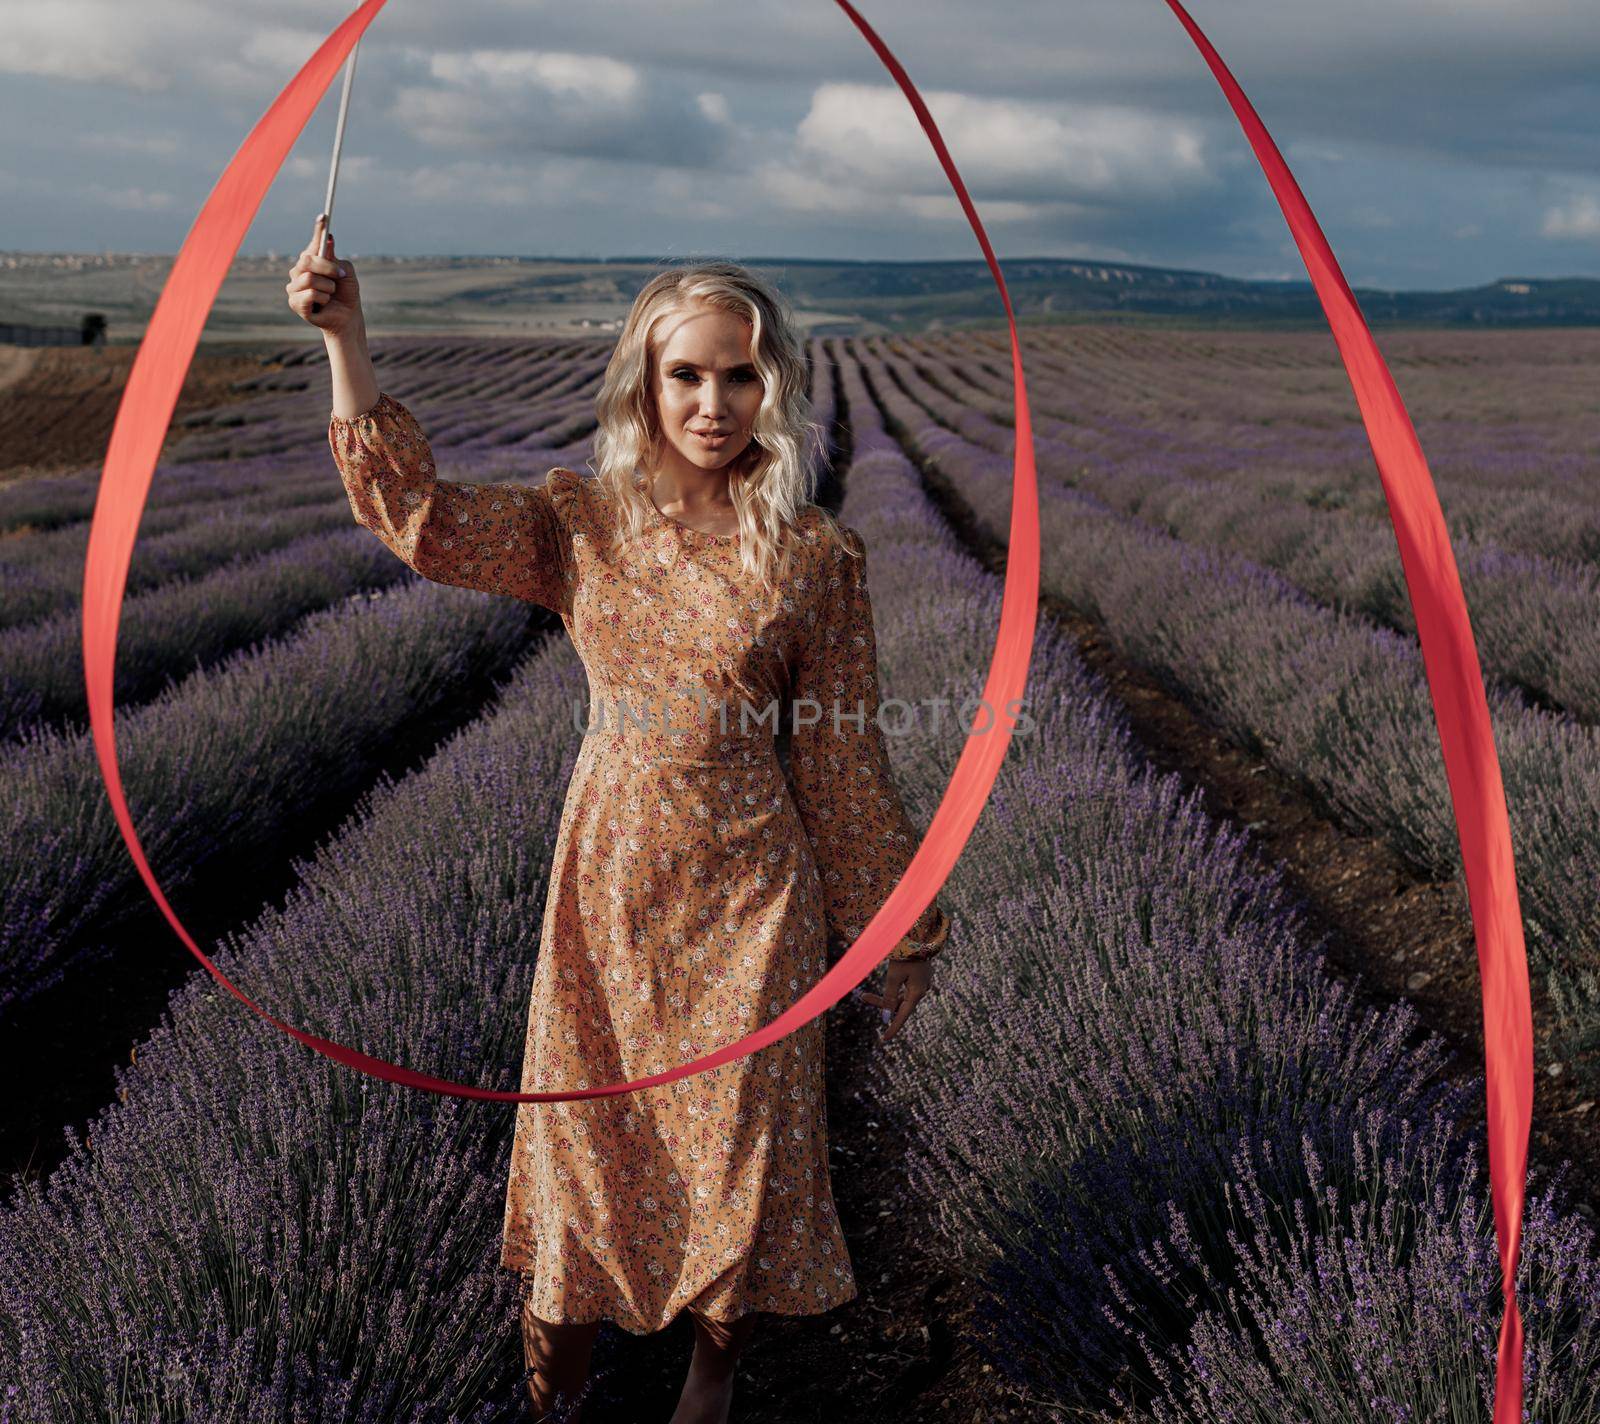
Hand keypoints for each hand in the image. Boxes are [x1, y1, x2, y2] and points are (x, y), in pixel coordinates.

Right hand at [286, 214, 361, 335]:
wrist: (348, 317)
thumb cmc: (345, 294)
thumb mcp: (345, 273)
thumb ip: (335, 258)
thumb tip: (328, 239)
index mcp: (311, 261)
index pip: (313, 243)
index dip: (318, 229)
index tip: (324, 216)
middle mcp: (299, 271)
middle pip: (307, 260)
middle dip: (328, 268)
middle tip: (340, 276)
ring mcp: (294, 287)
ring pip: (310, 279)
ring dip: (328, 288)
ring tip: (330, 295)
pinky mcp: (295, 303)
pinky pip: (310, 294)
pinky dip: (323, 299)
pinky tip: (323, 304)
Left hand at [857, 957, 938, 1043]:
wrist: (918, 935)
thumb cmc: (904, 955)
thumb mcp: (893, 977)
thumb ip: (889, 997)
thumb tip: (886, 1017)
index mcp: (917, 992)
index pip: (903, 1015)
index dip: (893, 1028)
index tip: (884, 1039)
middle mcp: (922, 989)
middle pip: (900, 1004)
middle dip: (881, 1002)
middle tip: (863, 996)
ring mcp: (923, 982)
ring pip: (902, 995)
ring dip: (886, 994)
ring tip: (867, 992)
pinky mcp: (921, 975)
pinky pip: (907, 987)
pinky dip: (895, 988)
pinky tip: (891, 978)